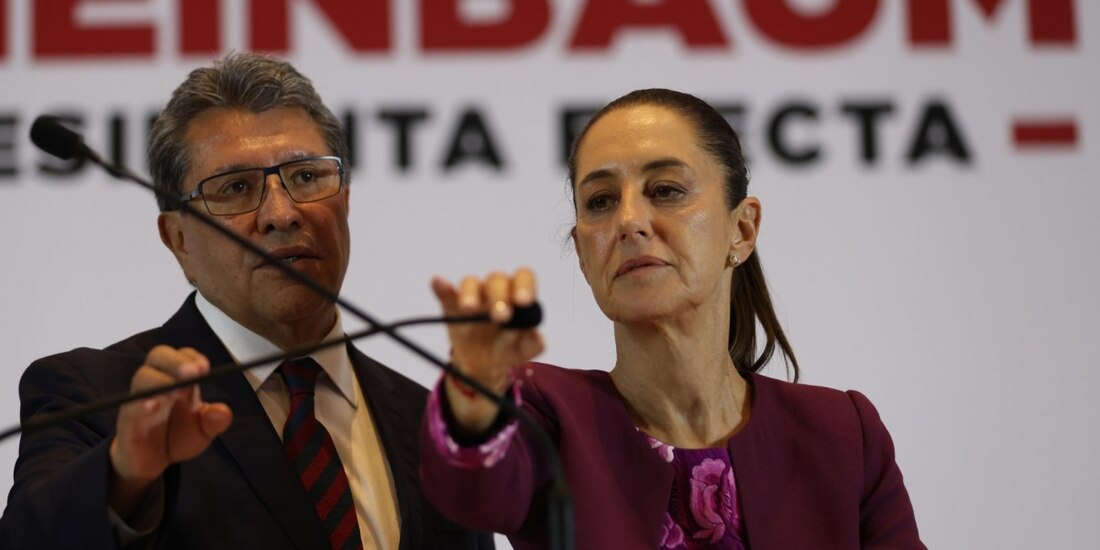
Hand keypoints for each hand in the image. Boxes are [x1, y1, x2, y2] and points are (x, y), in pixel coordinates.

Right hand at [108, 346, 232, 516]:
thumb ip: (214, 421)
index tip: (205, 368)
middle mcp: (157, 383)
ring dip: (161, 380)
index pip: (182, 356)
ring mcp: (139, 399)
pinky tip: (153, 407)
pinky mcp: (127, 420)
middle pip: (158, 356)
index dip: (192, 358)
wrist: (151, 462)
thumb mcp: (203, 431)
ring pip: (143, 376)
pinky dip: (142, 404)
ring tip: (178, 390)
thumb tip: (223, 411)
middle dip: (177, 361)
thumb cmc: (177, 437)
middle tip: (194, 373)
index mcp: (178, 380)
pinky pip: (131, 406)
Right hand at [431, 268, 543, 432]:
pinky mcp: (451, 305)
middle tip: (501, 317)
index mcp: (516, 295)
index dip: (525, 286)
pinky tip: (438, 282)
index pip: (523, 278)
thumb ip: (531, 344)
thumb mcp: (520, 351)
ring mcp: (473, 296)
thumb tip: (538, 337)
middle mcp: (495, 290)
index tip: (524, 302)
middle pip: (497, 280)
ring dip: (470, 293)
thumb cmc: (506, 349)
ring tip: (469, 309)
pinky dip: (441, 287)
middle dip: (499, 297)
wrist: (481, 365)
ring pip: (471, 283)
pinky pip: (446, 293)